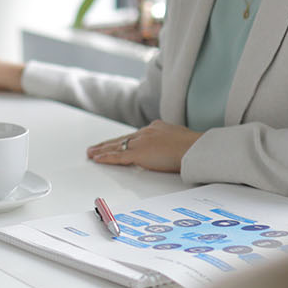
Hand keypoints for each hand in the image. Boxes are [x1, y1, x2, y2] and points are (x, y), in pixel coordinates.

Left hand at [86, 121, 200, 172]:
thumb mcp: (181, 140)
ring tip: (91, 153)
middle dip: (107, 144)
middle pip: (122, 139)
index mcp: (156, 128)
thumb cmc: (194, 147)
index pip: (135, 136)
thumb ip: (170, 144)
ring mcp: (142, 142)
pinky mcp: (139, 153)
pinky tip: (97, 159)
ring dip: (102, 150)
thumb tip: (170, 150)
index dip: (122, 141)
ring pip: (116, 146)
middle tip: (95, 148)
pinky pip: (118, 156)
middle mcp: (146, 132)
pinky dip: (106, 158)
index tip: (115, 143)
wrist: (196, 148)